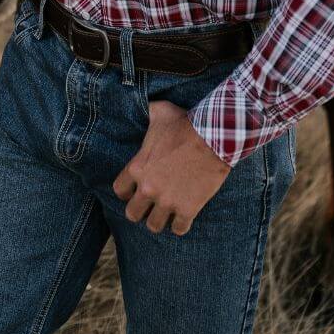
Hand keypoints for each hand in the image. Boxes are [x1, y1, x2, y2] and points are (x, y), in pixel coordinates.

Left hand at [112, 101, 230, 235]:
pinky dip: (181, 225)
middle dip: (139, 211)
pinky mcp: (188, 210)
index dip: (126, 192)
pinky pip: (178, 230)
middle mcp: (148, 188)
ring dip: (159, 220)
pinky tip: (184, 216)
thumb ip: (147, 112)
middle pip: (132, 214)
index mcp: (137, 168)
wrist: (214, 138)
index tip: (134, 190)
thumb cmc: (185, 124)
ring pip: (154, 226)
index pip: (119, 191)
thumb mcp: (160, 112)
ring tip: (165, 213)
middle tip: (149, 206)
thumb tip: (142, 103)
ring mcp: (167, 201)